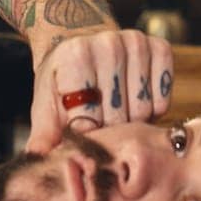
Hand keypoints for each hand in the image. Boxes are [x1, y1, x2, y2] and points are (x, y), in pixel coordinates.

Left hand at [25, 28, 174, 152]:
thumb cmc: (64, 78)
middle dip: (108, 129)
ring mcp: (136, 43)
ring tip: (115, 110)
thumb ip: (43, 133)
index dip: (86, 135)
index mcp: (76, 56)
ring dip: (131, 121)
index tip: (81, 132)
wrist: (82, 40)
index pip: (88, 120)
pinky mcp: (160, 47)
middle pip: (118, 118)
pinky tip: (134, 99)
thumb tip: (36, 159)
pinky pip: (164, 101)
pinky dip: (152, 109)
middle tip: (99, 120)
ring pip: (143, 112)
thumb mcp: (46, 103)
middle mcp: (108, 44)